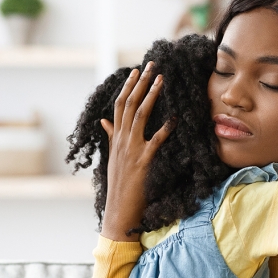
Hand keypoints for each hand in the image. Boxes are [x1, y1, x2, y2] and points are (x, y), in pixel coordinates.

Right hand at [101, 62, 173, 241]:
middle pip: (129, 104)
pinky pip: (154, 141)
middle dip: (141, 83)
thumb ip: (110, 136)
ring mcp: (131, 150)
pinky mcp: (142, 161)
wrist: (118, 212)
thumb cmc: (119, 187)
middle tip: (152, 65)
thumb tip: (104, 120)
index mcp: (116, 138)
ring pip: (140, 116)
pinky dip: (165, 129)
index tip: (137, 71)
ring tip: (161, 79)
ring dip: (151, 95)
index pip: (120, 105)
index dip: (128, 87)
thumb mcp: (113, 158)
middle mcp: (122, 140)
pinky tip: (174, 118)